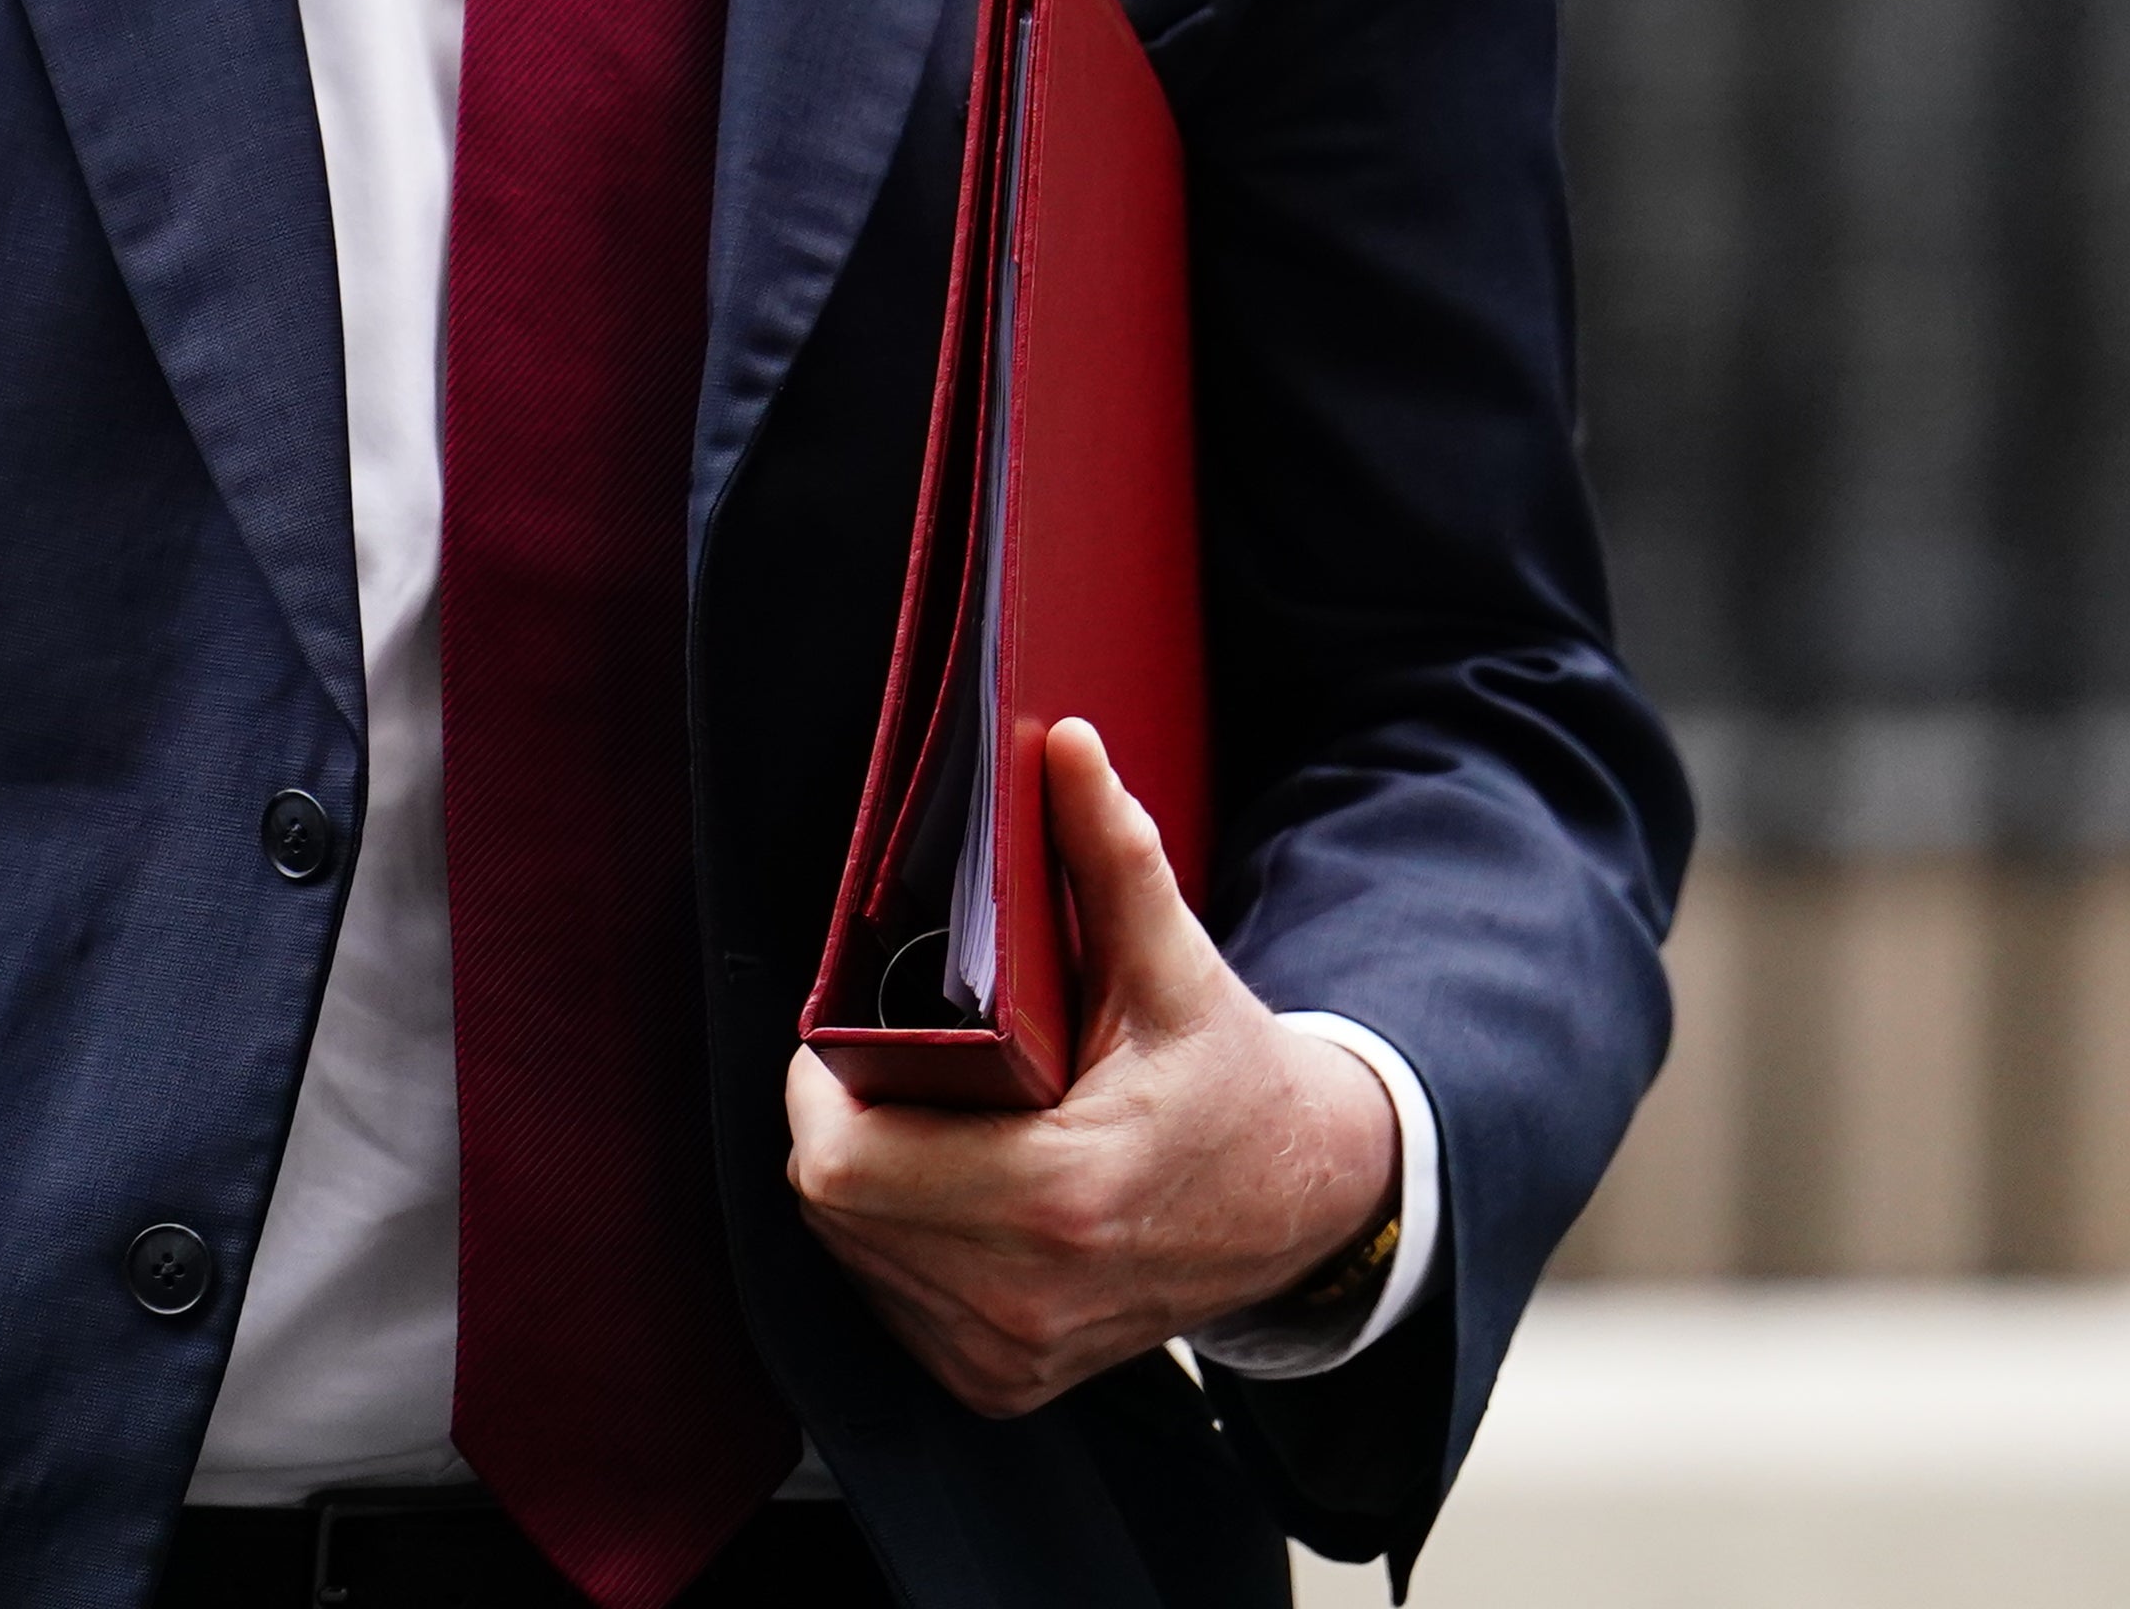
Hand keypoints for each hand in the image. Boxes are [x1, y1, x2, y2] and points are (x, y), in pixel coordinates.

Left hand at [779, 717, 1398, 1416]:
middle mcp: (1027, 1299)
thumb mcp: (1176, 967)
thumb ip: (1110, 856)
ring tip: (929, 1121)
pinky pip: (889, 1304)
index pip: (843, 1166)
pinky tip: (949, 1188)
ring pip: (851, 1258)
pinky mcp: (1004, 1384)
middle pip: (833, 1209)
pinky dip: (896, 1243)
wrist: (1308, 1205)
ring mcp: (1013, 1356)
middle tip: (890, 1067)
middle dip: (839, 1127)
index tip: (849, 1037)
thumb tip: (1063, 745)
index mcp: (1062, 1198)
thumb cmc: (1233, 1083)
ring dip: (864, 1186)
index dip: (821, 1090)